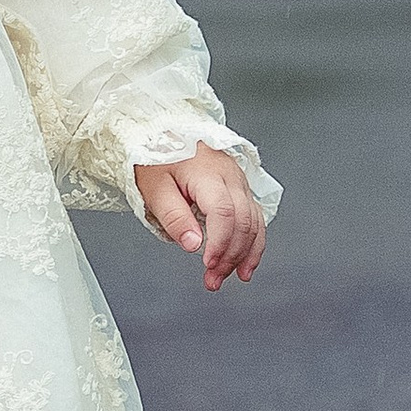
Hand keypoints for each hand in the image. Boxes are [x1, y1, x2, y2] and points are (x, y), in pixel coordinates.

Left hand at [135, 148, 266, 290]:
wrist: (165, 131)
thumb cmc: (157, 156)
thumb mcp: (155, 187)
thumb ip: (174, 217)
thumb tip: (193, 245)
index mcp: (208, 174)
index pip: (224, 213)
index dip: (219, 243)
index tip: (209, 264)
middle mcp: (230, 177)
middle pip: (243, 222)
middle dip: (231, 255)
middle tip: (213, 279)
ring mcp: (239, 182)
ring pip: (254, 222)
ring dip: (244, 253)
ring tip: (228, 276)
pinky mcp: (240, 188)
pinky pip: (255, 218)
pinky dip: (253, 243)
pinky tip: (246, 262)